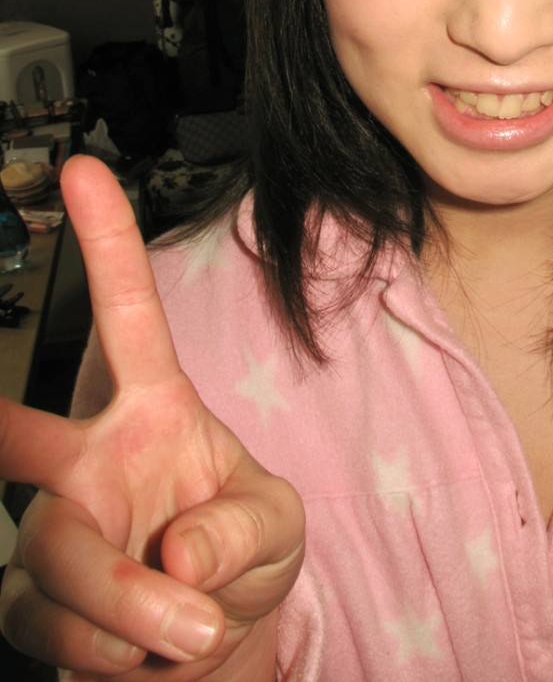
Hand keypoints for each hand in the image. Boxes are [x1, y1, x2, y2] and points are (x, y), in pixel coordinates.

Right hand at [0, 155, 304, 677]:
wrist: (212, 645)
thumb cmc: (239, 559)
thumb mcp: (275, 528)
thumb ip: (241, 530)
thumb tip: (178, 557)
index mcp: (153, 409)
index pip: (127, 316)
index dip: (106, 244)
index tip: (83, 169)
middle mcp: (88, 457)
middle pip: (24, 437)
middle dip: (0, 428)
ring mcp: (55, 526)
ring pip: (48, 548)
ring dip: (119, 603)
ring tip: (186, 628)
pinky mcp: (32, 600)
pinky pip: (42, 619)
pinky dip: (102, 646)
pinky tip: (137, 653)